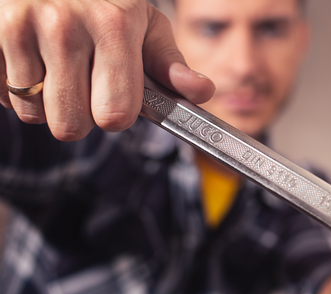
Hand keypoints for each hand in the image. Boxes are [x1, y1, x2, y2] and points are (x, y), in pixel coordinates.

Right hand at [0, 0, 214, 140]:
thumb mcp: (143, 23)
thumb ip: (168, 63)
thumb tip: (202, 92)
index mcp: (113, 26)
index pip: (115, 115)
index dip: (116, 114)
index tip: (114, 98)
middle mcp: (65, 26)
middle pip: (71, 125)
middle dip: (80, 115)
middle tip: (82, 84)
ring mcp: (19, 27)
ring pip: (34, 114)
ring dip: (47, 102)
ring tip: (56, 67)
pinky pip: (2, 96)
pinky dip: (16, 87)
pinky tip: (30, 59)